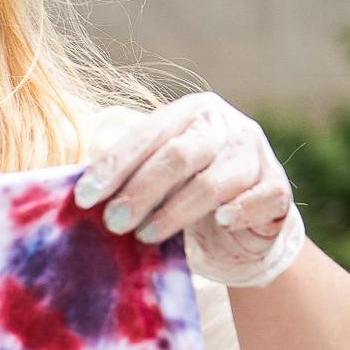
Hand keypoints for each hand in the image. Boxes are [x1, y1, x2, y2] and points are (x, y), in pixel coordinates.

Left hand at [72, 91, 304, 287]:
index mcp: (190, 113)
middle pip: (179, 156)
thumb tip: (72, 191)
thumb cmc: (187, 195)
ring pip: (215, 182)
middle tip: (113, 222)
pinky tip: (221, 222)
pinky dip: (240, 211)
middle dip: (141, 191)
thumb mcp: (158, 178)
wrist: (246, 224)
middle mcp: (225, 127)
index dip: (114, 167)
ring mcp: (255, 155)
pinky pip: (260, 198)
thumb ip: (127, 176)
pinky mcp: (277, 188)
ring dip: (176, 212)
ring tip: (145, 236)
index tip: (84, 198)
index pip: (147, 136)